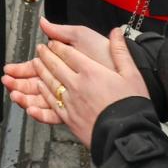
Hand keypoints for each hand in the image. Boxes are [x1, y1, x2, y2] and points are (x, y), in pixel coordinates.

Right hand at [2, 19, 110, 104]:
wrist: (122, 73)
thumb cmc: (105, 54)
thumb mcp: (82, 36)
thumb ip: (61, 31)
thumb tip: (43, 22)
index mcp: (65, 64)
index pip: (39, 67)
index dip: (23, 68)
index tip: (10, 69)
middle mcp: (66, 82)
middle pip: (36, 83)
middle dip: (19, 83)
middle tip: (6, 81)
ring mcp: (69, 96)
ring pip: (42, 99)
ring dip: (26, 97)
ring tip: (14, 94)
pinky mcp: (75, 110)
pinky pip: (54, 114)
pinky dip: (41, 113)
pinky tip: (31, 109)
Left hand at [38, 28, 150, 144]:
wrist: (127, 135)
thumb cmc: (131, 105)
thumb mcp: (131, 73)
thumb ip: (120, 50)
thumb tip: (117, 32)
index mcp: (91, 72)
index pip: (68, 54)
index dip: (58, 46)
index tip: (52, 42)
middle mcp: (77, 85)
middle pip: (55, 66)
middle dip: (45, 56)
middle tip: (40, 49)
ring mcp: (71, 102)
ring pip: (50, 83)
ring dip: (41, 72)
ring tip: (35, 64)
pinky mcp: (69, 118)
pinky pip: (51, 102)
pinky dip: (44, 93)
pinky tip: (41, 88)